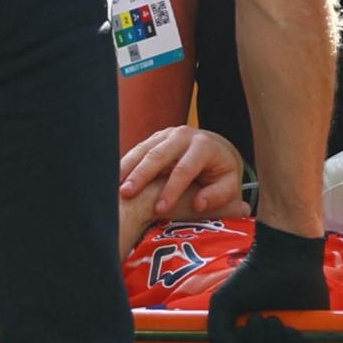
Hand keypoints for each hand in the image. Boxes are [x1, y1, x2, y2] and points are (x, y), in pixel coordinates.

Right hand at [119, 126, 245, 215]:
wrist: (215, 149)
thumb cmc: (220, 174)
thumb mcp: (227, 185)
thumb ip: (217, 196)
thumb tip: (199, 204)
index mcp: (204, 146)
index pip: (184, 169)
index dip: (171, 190)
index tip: (159, 209)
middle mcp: (184, 135)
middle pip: (159, 155)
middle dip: (142, 175)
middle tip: (127, 194)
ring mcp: (167, 134)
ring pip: (144, 150)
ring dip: (128, 169)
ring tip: (116, 189)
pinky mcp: (155, 137)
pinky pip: (138, 150)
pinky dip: (126, 164)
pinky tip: (115, 180)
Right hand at [207, 222, 325, 342]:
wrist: (284, 259)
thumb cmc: (252, 278)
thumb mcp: (222, 303)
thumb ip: (217, 332)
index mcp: (247, 338)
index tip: (241, 329)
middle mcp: (269, 342)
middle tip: (258, 317)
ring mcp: (290, 340)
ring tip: (275, 319)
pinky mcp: (312, 334)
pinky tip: (291, 329)